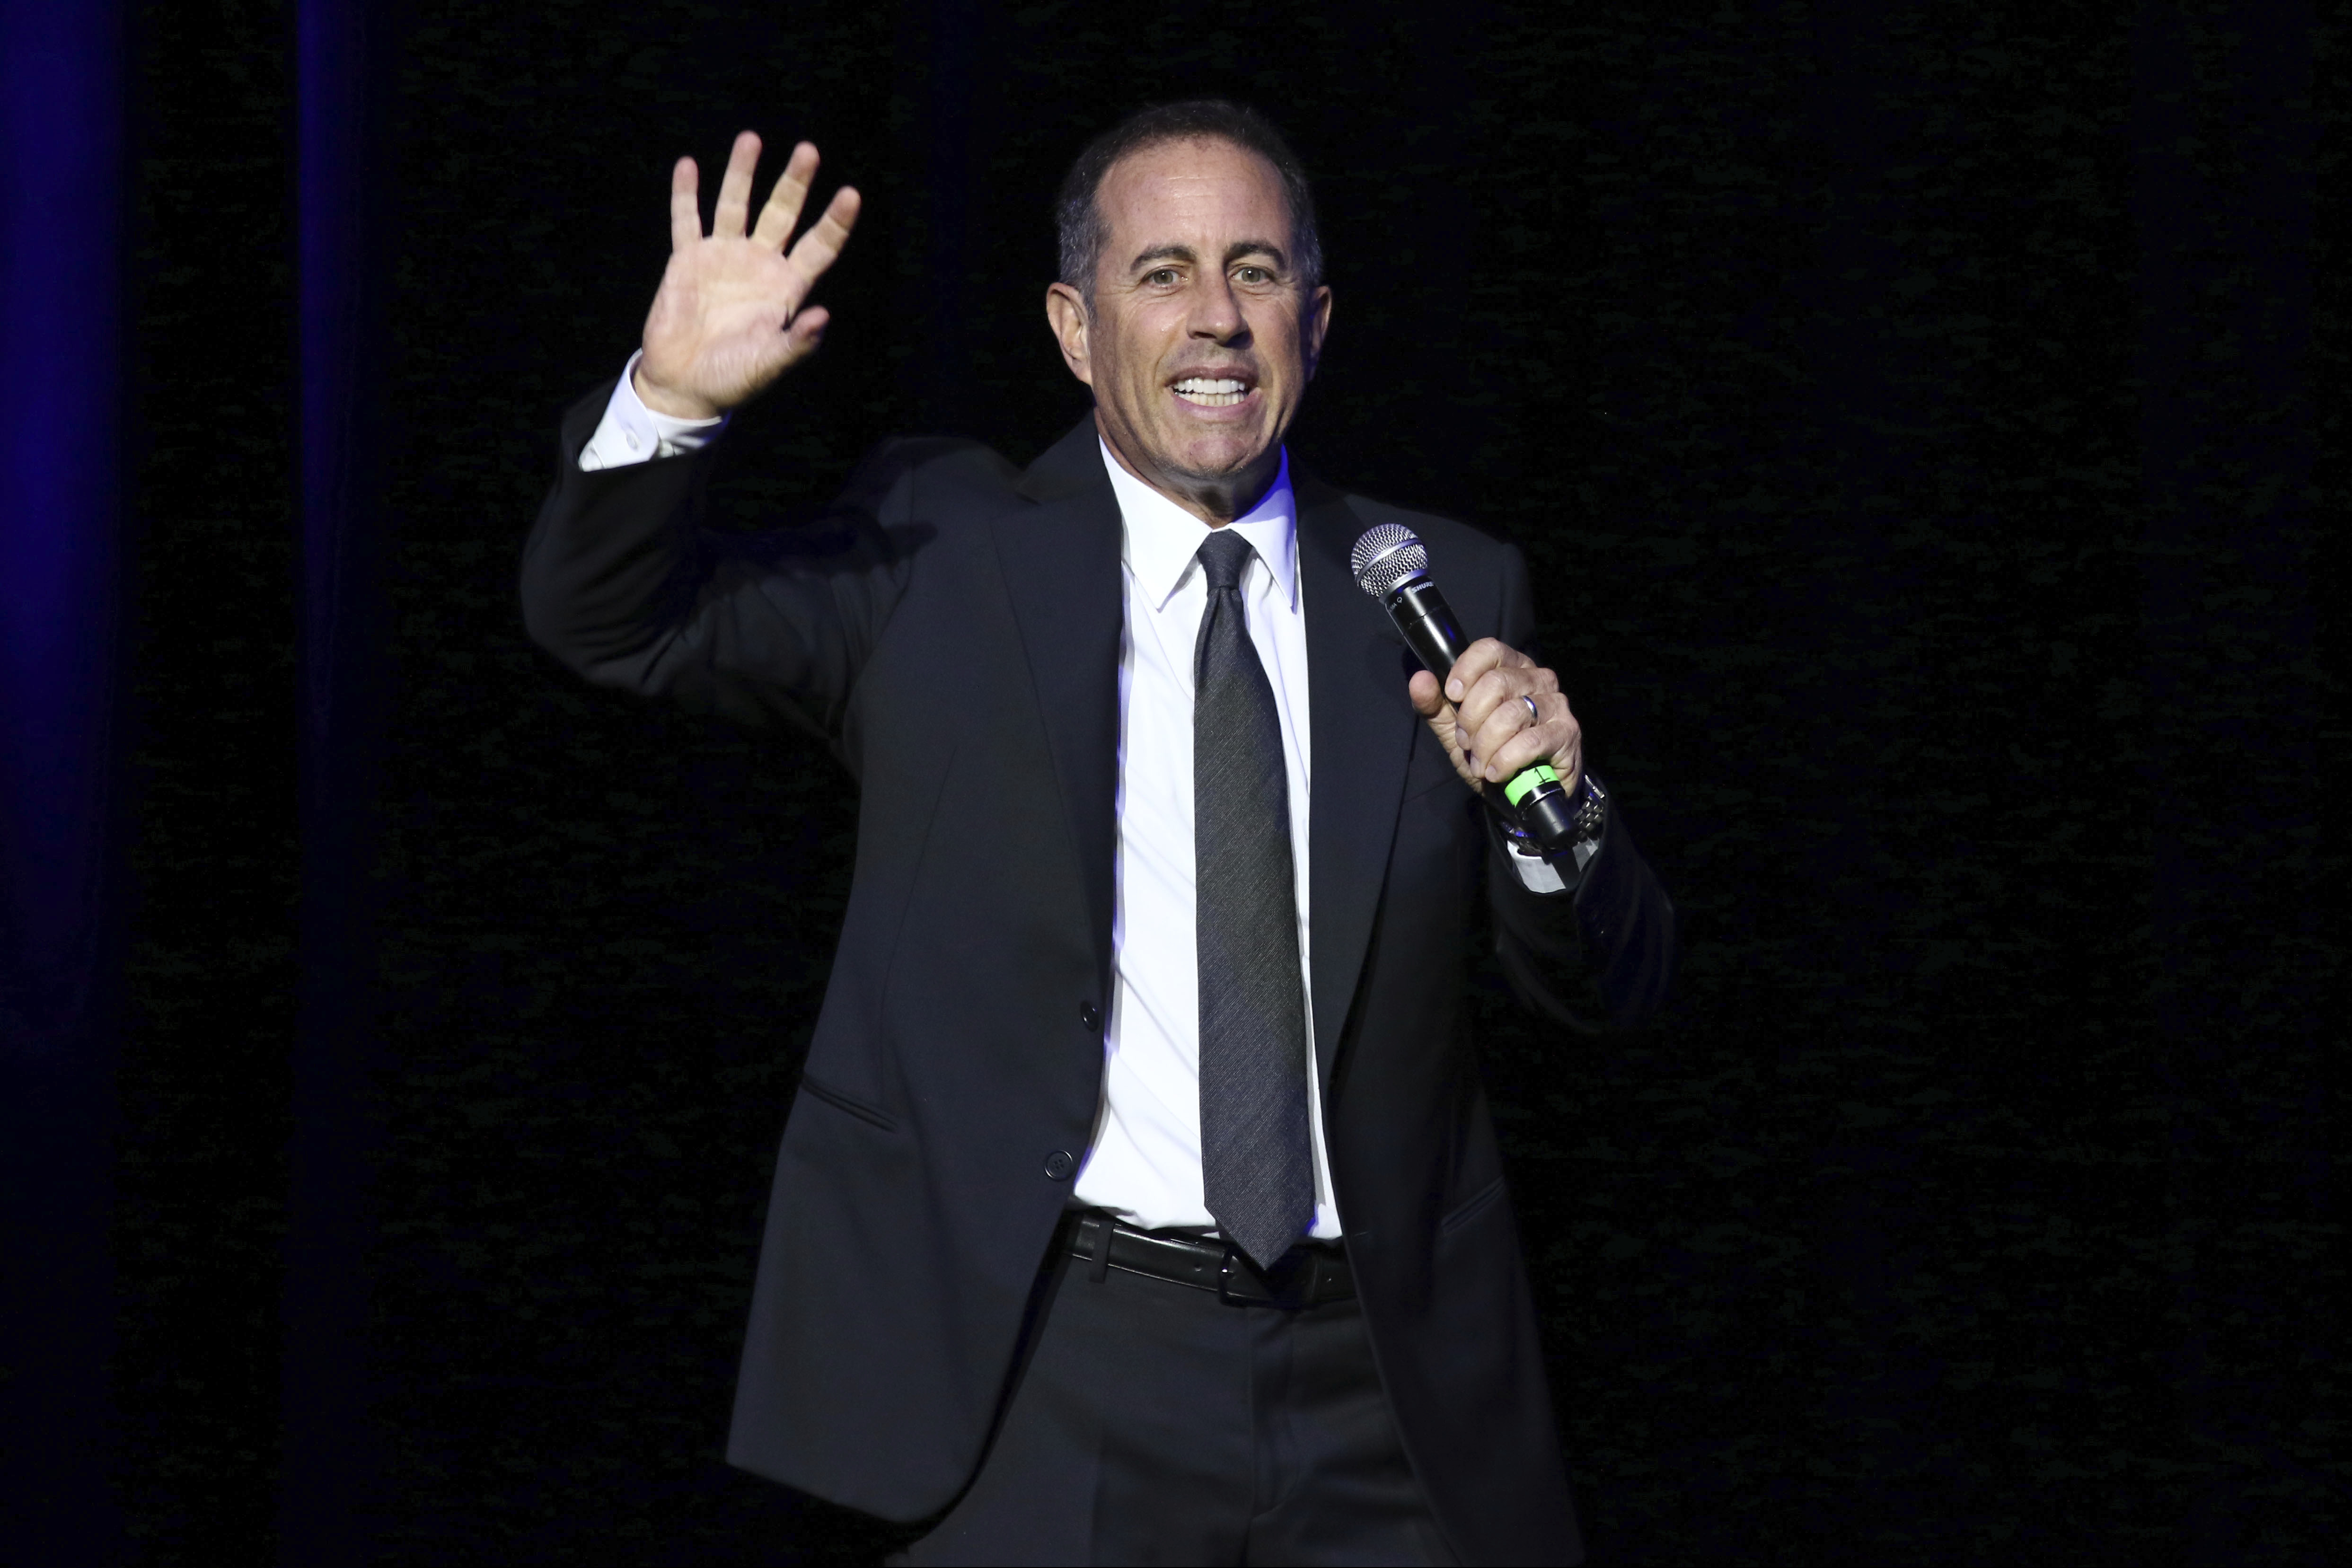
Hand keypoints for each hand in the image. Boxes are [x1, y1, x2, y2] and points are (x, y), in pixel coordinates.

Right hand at [634, 131, 860, 418]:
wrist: (685, 384)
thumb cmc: (733, 378)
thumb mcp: (769, 364)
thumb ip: (797, 342)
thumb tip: (824, 315)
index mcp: (786, 288)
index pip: (818, 247)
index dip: (834, 222)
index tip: (850, 194)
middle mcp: (759, 264)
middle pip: (782, 214)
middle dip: (794, 183)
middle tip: (808, 150)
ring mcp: (723, 257)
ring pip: (735, 205)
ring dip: (742, 173)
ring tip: (751, 138)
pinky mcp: (687, 260)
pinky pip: (686, 220)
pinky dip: (686, 195)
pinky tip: (688, 165)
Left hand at [1406, 638, 1582, 796]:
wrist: (1523, 796)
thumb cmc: (1492, 755)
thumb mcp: (1455, 732)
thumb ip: (1436, 706)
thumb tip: (1420, 679)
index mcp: (1511, 668)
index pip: (1489, 649)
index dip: (1466, 669)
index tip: (1453, 695)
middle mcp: (1538, 679)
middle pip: (1496, 684)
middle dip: (1471, 720)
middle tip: (1467, 744)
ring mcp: (1556, 704)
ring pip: (1511, 714)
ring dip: (1486, 745)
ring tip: (1481, 765)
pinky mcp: (1567, 732)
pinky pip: (1530, 741)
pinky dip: (1506, 760)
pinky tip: (1497, 772)